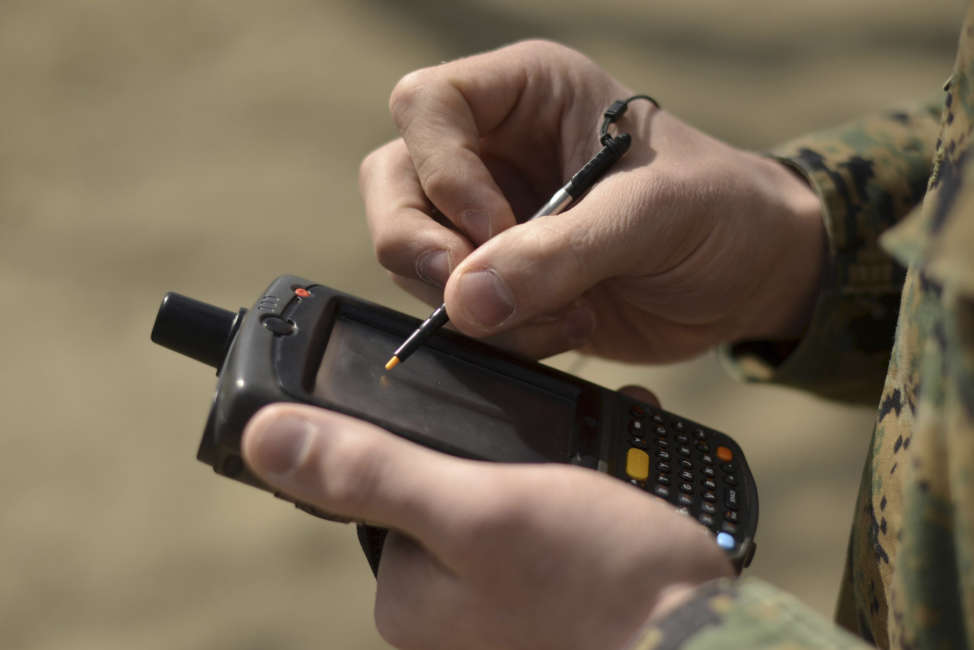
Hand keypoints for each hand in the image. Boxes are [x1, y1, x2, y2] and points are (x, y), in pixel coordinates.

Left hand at [241, 400, 732, 649]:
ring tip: (600, 461)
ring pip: (512, 501)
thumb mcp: (478, 508)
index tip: (492, 425)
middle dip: (510, 452)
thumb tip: (263, 438)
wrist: (713, 647)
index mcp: (410, 594)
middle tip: (563, 448)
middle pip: (457, 489)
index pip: (391, 483)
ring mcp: (504, 613)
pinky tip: (613, 488)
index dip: (435, 437)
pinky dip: (579, 497)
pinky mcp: (553, 606)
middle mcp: (450, 613)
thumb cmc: (601, 583)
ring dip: (554, 467)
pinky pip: (551, 529)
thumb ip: (371, 471)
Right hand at [359, 40, 824, 361]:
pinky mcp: (499, 277)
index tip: (498, 226)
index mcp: (525, 93)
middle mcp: (491, 148)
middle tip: (485, 296)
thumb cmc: (719, 210)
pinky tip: (565, 327)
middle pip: (394, 185)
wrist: (749, 275)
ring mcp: (488, 216)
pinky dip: (496, 333)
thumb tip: (462, 303)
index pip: (425, 106)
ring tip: (565, 314)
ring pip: (413, 255)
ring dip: (475, 304)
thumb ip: (557, 255)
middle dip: (429, 251)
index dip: (444, 172)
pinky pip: (453, 307)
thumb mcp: (649, 216)